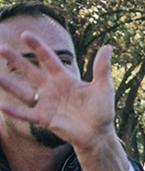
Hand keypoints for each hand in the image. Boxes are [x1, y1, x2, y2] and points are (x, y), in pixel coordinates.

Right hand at [0, 32, 117, 158]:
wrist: (99, 135)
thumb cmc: (102, 112)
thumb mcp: (104, 88)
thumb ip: (102, 69)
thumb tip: (108, 46)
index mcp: (64, 79)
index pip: (48, 59)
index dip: (38, 47)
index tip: (25, 35)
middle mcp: (51, 89)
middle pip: (30, 71)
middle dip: (16, 60)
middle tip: (1, 48)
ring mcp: (46, 103)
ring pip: (22, 91)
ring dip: (8, 83)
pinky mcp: (44, 118)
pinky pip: (26, 113)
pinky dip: (14, 110)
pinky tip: (1, 104)